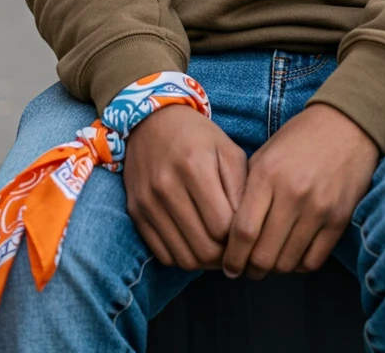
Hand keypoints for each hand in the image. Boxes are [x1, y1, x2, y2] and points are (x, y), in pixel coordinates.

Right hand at [123, 107, 247, 271]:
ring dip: (205, 262)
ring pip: (184, 258)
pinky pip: (164, 255)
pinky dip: (183, 257)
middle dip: (224, 256)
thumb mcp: (227, 151)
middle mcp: (167, 187)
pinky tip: (195, 243)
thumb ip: (241, 188)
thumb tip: (248, 229)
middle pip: (204, 248)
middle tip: (234, 249)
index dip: (240, 238)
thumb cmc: (198, 137)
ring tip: (217, 249)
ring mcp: (148, 202)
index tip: (247, 234)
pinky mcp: (136, 212)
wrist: (151, 122)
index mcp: (195, 167)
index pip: (223, 227)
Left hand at [222, 103, 379, 280]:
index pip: (243, 231)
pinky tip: (292, 255)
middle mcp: (292, 194)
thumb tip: (229, 234)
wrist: (345, 126)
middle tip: (247, 269)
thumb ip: (246, 191)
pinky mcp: (339, 220)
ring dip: (274, 269)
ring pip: (288, 263)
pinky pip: (313, 261)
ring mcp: (318, 209)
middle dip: (250, 269)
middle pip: (264, 255)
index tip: (228, 266)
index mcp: (267, 174)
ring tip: (269, 262)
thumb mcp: (264, 155)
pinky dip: (299, 265)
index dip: (232, 257)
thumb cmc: (297, 140)